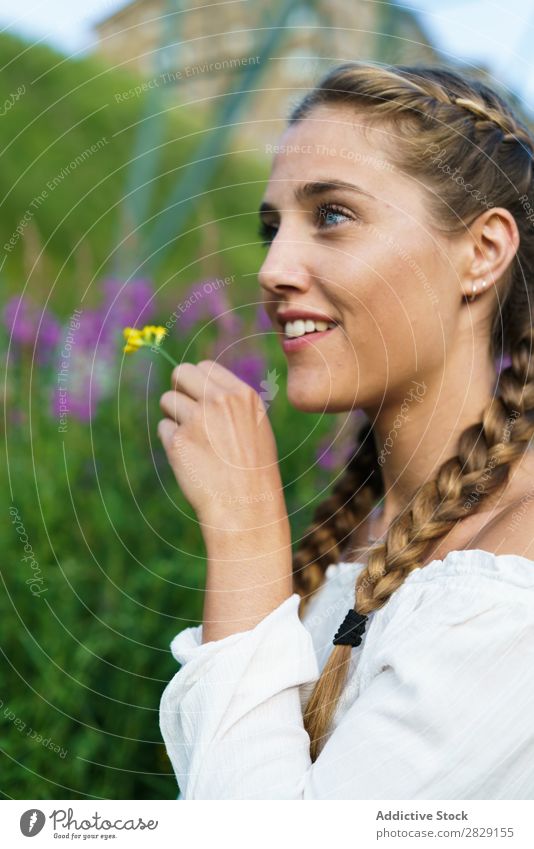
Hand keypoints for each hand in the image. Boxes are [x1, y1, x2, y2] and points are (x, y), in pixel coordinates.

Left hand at [157, 360, 288, 535]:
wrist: (246, 507)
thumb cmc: (252, 469)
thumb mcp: (254, 425)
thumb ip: (229, 401)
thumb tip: (199, 382)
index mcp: (242, 395)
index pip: (205, 367)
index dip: (198, 383)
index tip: (200, 400)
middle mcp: (219, 401)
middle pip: (180, 373)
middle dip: (178, 390)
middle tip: (186, 413)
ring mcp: (197, 420)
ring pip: (167, 400)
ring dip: (173, 418)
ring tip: (193, 441)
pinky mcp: (177, 442)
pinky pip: (163, 428)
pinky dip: (171, 442)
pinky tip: (190, 458)